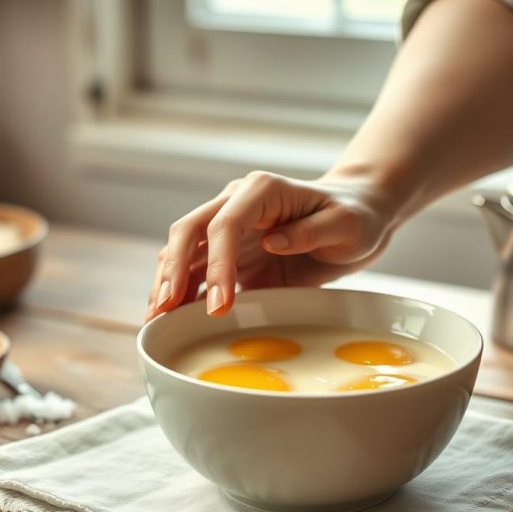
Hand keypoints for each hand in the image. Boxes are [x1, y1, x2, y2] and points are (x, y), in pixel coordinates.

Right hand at [145, 171, 397, 320]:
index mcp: (260, 191)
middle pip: (189, 232)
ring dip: (166, 284)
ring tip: (155, 320)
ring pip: (182, 252)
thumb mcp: (347, 224)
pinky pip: (194, 273)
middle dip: (173, 271)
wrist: (357, 219)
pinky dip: (179, 294)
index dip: (216, 264)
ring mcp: (228, 230)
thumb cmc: (355, 217)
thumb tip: (272, 242)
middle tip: (165, 310)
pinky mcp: (228, 256)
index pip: (224, 224)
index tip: (219, 305)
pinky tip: (167, 318)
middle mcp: (235, 204)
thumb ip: (312, 231)